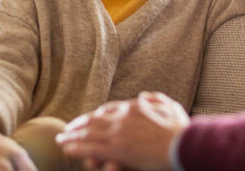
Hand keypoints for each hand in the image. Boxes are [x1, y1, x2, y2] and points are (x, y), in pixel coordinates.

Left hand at [56, 92, 190, 170]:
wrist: (183, 144)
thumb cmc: (181, 129)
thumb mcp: (171, 107)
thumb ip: (156, 99)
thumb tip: (144, 95)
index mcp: (134, 107)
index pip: (109, 109)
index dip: (96, 114)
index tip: (88, 118)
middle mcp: (123, 117)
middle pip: (94, 119)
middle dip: (78, 124)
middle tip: (67, 129)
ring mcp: (119, 133)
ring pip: (88, 133)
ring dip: (72, 136)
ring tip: (61, 139)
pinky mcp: (117, 149)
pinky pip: (91, 148)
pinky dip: (77, 147)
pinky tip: (67, 148)